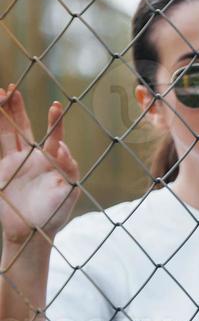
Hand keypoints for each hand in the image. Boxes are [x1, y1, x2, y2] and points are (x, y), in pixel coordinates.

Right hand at [0, 87, 79, 244]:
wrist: (32, 231)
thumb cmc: (55, 214)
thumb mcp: (68, 193)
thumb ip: (69, 171)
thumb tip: (64, 149)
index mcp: (52, 161)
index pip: (53, 136)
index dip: (54, 122)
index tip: (55, 106)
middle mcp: (34, 157)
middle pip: (24, 127)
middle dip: (18, 108)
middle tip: (12, 88)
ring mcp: (16, 161)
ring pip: (8, 132)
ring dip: (3, 114)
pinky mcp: (3, 168)